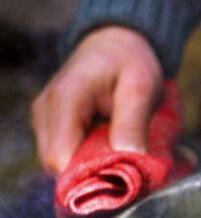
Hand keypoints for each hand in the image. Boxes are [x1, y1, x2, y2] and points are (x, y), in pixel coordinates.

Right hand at [32, 26, 164, 174]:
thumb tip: (129, 155)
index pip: (60, 159)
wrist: (115, 42)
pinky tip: (106, 145)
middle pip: (57, 167)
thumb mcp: (141, 84)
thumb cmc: (129, 60)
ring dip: (89, 166)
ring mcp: (44, 120)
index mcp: (65, 99)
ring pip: (60, 165)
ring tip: (116, 149)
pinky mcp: (49, 128)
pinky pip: (64, 156)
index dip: (90, 175)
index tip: (121, 174)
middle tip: (124, 163)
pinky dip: (86, 158)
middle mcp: (45, 112)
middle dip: (92, 173)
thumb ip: (133, 120)